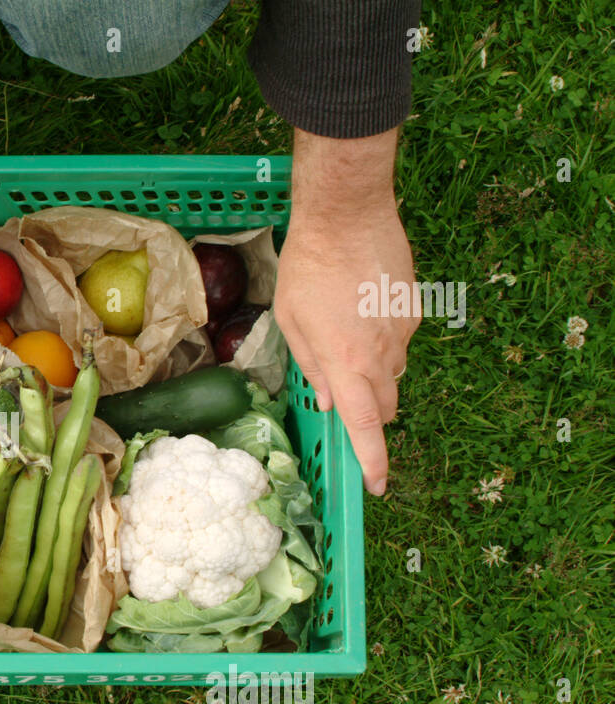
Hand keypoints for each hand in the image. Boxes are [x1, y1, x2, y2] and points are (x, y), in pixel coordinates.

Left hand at [276, 128, 418, 495]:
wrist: (348, 214)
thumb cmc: (307, 266)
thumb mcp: (291, 321)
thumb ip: (313, 366)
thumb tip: (331, 402)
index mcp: (347, 362)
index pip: (367, 425)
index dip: (373, 460)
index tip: (379, 486)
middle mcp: (383, 353)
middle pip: (386, 406)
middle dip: (370, 416)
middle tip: (345, 400)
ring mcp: (404, 331)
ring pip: (395, 375)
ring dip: (375, 378)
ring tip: (345, 344)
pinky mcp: (415, 309)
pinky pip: (400, 343)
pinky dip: (382, 345)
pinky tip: (360, 315)